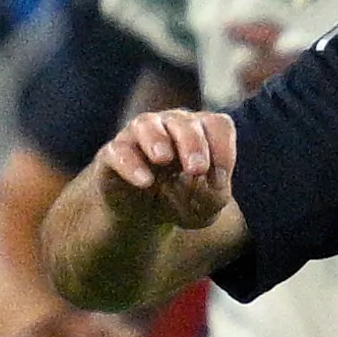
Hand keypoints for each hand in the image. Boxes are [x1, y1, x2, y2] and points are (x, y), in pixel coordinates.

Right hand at [100, 106, 239, 229]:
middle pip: (184, 122)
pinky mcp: (113, 154)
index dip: (223, 148)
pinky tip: (144, 181)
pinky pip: (119, 151)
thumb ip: (214, 196)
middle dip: (193, 144)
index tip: (220, 178)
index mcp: (200, 132)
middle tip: (197, 168)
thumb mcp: (204, 207)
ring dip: (156, 140)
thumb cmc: (180, 200)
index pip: (217, 126)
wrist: (140, 214)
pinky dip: (130, 164)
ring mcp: (139, 137)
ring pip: (146, 125)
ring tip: (163, 158)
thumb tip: (209, 182)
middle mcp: (170, 126)